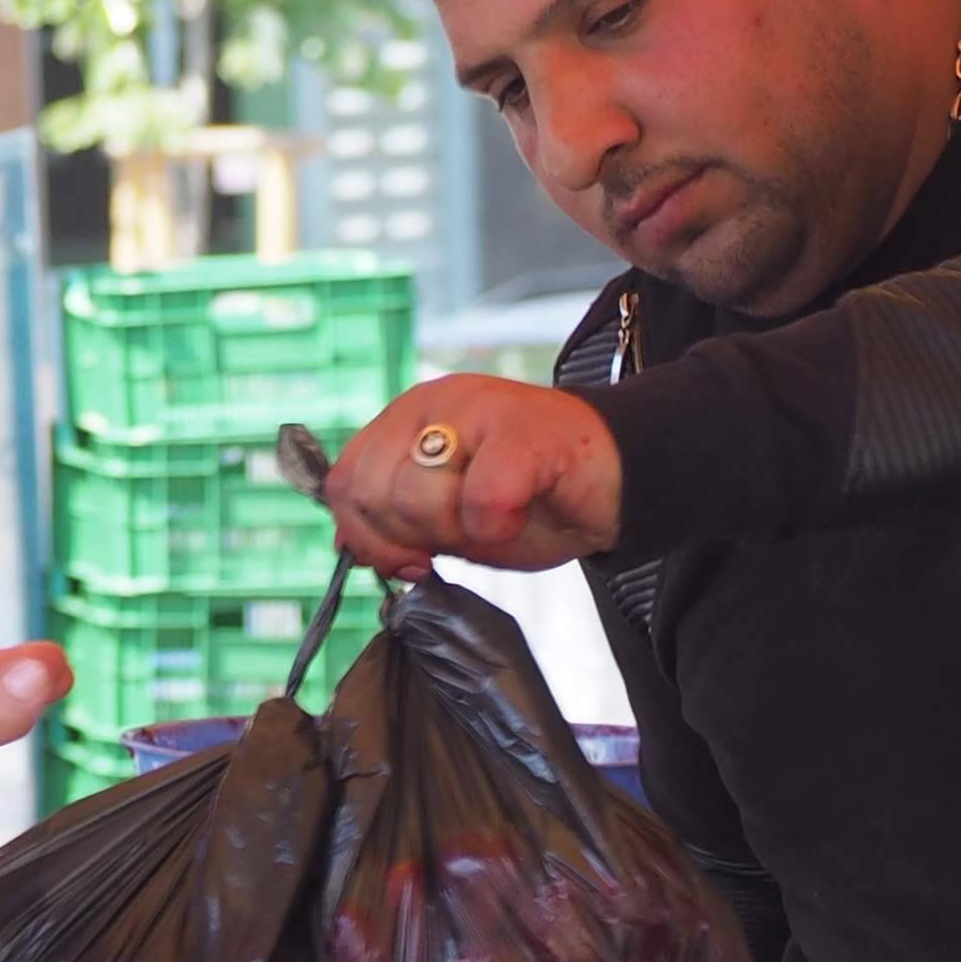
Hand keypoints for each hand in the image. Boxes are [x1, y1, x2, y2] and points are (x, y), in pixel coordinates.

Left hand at [323, 375, 623, 579]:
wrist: (617, 482)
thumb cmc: (533, 499)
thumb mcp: (448, 518)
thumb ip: (395, 523)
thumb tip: (345, 545)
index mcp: (405, 419)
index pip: (343, 484)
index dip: (369, 537)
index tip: (411, 558)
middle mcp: (433, 404)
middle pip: (371, 493)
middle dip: (410, 537)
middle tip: (458, 537)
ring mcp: (478, 410)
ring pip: (415, 496)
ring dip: (454, 532)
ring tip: (492, 519)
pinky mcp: (525, 431)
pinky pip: (480, 500)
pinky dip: (496, 527)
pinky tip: (519, 515)